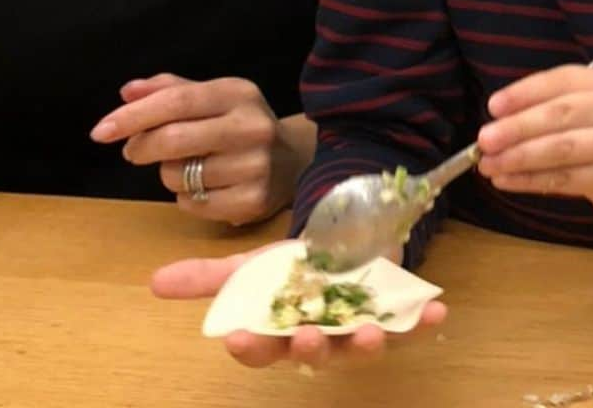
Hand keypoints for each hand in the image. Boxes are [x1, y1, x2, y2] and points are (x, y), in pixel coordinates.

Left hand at [90, 73, 301, 224]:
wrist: (292, 161)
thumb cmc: (239, 124)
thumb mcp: (213, 98)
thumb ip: (169, 91)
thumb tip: (127, 91)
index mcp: (239, 93)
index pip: (177, 101)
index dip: (134, 116)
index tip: (100, 131)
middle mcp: (252, 126)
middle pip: (173, 140)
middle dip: (141, 147)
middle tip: (133, 151)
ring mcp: (255, 165)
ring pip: (177, 176)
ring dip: (168, 174)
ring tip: (189, 167)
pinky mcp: (252, 201)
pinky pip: (192, 205)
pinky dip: (186, 199)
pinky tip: (206, 187)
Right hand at [151, 248, 447, 367]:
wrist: (341, 239)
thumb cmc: (293, 265)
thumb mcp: (251, 265)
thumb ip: (209, 277)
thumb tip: (155, 281)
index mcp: (280, 331)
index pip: (259, 348)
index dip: (249, 345)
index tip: (237, 335)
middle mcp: (319, 338)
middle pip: (312, 354)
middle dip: (309, 349)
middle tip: (306, 336)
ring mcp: (356, 327)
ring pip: (358, 346)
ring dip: (364, 343)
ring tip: (366, 333)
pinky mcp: (391, 315)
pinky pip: (409, 325)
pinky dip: (422, 321)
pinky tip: (437, 313)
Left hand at [475, 63, 592, 230]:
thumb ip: (557, 107)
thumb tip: (499, 118)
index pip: (561, 80)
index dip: (524, 92)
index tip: (493, 106)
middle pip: (559, 115)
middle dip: (517, 127)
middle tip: (484, 139)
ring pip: (560, 150)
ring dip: (519, 158)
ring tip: (488, 164)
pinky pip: (564, 179)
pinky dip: (531, 180)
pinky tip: (507, 182)